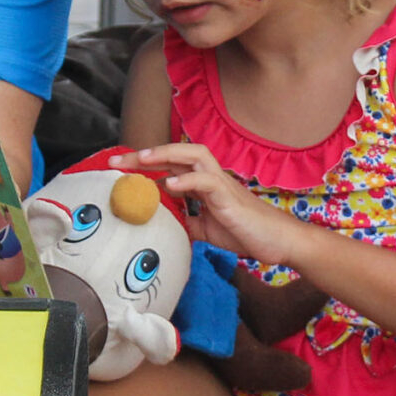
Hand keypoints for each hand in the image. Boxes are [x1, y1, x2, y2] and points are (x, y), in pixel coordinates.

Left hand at [111, 142, 313, 268]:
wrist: (279, 242)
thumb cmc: (246, 233)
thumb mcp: (206, 230)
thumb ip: (186, 222)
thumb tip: (163, 224)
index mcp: (203, 185)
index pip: (169, 166)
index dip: (143, 165)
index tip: (116, 168)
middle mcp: (210, 178)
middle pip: (176, 154)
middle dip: (145, 154)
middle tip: (116, 159)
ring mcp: (221, 184)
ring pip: (194, 156)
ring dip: (166, 154)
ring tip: (142, 159)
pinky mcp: (231, 198)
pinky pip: (207, 181)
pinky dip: (188, 181)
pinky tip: (170, 185)